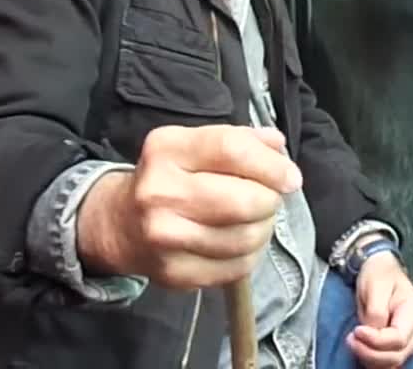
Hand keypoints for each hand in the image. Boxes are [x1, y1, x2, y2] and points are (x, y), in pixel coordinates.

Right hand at [77, 123, 302, 288]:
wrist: (121, 223)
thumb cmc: (171, 177)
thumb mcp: (196, 144)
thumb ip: (240, 140)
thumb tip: (278, 146)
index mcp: (168, 149)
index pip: (232, 150)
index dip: (272, 165)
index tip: (291, 178)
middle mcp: (159, 192)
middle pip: (243, 201)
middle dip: (270, 201)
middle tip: (269, 199)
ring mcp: (164, 237)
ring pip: (244, 238)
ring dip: (263, 229)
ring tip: (255, 220)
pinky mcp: (174, 272)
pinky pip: (236, 267)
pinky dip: (250, 255)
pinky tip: (240, 243)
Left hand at [348, 251, 412, 367]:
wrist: (381, 271)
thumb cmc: (379, 274)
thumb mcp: (375, 285)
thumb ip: (376, 311)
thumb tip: (372, 332)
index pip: (398, 339)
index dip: (375, 341)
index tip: (356, 331)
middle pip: (397, 355)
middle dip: (370, 353)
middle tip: (350, 339)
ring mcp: (411, 340)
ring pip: (393, 362)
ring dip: (370, 358)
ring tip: (353, 342)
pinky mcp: (400, 346)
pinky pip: (388, 361)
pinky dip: (373, 361)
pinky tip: (361, 349)